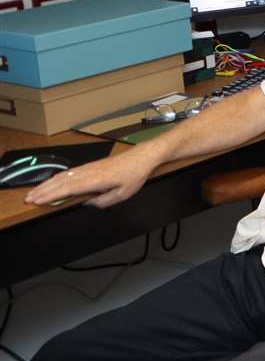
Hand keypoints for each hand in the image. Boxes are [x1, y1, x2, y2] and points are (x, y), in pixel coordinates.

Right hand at [23, 144, 160, 209]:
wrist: (141, 157)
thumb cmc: (133, 176)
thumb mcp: (123, 194)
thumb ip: (104, 201)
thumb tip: (88, 203)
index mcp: (95, 180)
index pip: (67, 189)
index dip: (50, 196)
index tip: (37, 201)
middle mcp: (88, 172)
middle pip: (60, 182)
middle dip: (43, 190)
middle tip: (28, 199)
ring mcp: (88, 168)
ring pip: (62, 176)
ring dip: (47, 184)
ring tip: (35, 191)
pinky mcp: (90, 166)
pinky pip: (69, 172)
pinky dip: (57, 178)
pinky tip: (51, 182)